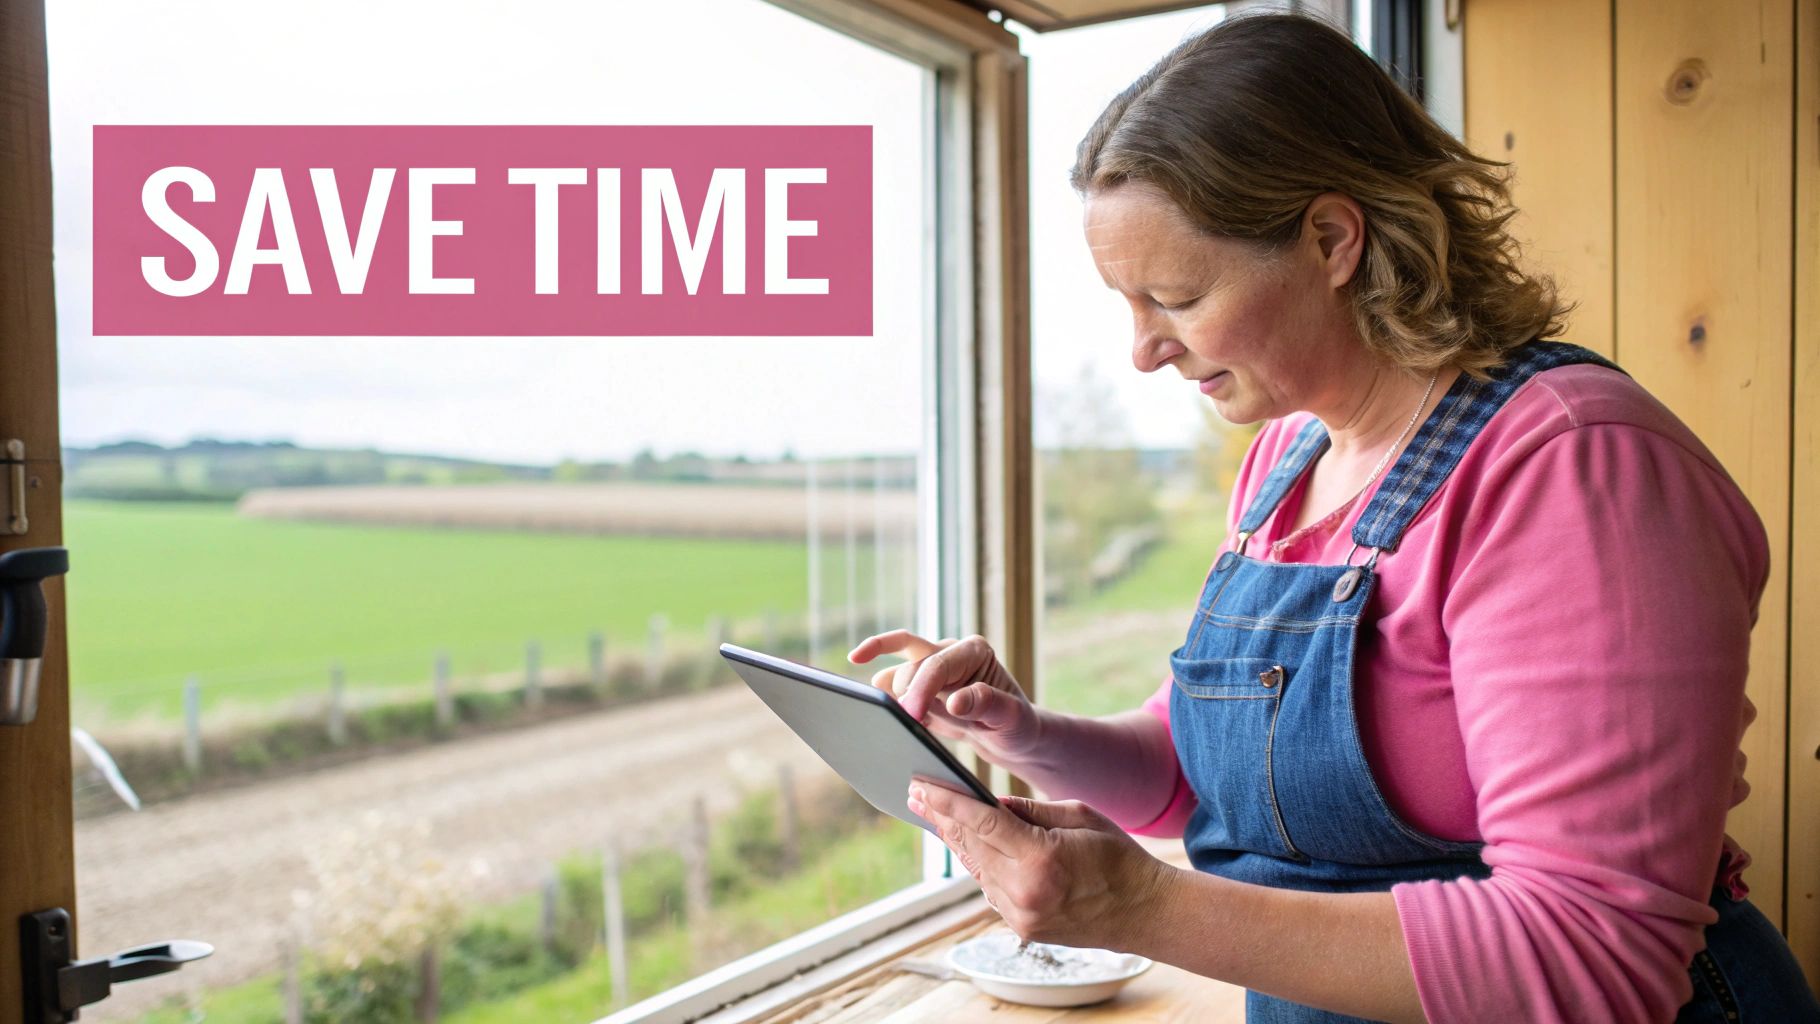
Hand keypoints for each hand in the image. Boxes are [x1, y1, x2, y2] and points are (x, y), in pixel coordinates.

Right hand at [849, 630, 1042, 766]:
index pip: (936, 665)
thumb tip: (954, 701)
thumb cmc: (1016, 725)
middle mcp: (950, 652)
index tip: (911, 715)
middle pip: (911, 666)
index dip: (920, 688)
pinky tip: (880, 711)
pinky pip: (892, 683)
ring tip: (885, 715)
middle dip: (904, 694)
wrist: (1011, 737)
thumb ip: (986, 704)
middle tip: (903, 724)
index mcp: (973, 651)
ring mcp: (933, 667)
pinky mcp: (921, 686)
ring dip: (888, 692)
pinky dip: (883, 695)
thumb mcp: (1011, 718)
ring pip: (896, 670)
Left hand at [906, 774, 1174, 952]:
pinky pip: (991, 888)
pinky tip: (971, 845)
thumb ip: (1029, 810)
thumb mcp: (1079, 815)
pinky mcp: (1022, 928)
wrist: (1142, 912)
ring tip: (937, 815)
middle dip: (942, 818)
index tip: (920, 786)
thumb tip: (988, 803)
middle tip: (917, 795)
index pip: (981, 823)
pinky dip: (981, 864)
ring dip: (958, 841)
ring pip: (976, 869)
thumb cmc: (1117, 857)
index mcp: (1040, 858)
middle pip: (970, 845)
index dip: (946, 802)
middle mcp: (1024, 891)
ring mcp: (1021, 915)